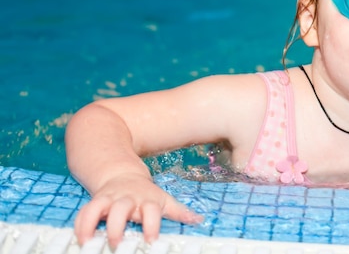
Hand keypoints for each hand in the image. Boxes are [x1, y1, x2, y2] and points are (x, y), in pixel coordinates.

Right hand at [74, 173, 202, 247]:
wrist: (123, 175)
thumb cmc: (146, 194)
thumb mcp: (163, 200)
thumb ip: (179, 211)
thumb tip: (199, 220)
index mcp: (147, 200)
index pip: (151, 211)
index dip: (151, 225)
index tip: (151, 240)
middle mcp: (127, 199)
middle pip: (121, 208)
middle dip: (117, 226)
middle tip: (116, 243)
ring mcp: (110, 199)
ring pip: (98, 207)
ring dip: (92, 224)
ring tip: (88, 243)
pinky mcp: (95, 201)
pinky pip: (84, 211)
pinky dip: (80, 224)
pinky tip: (79, 239)